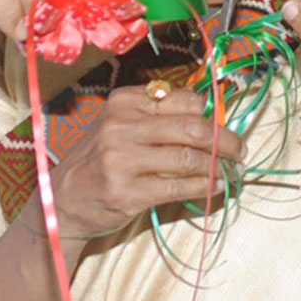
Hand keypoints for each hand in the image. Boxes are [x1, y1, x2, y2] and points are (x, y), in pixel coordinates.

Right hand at [45, 83, 242, 242]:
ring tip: (231, 171)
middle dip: (225, 140)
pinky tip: (216, 188)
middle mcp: (121, 125)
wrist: (60, 201)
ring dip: (219, 166)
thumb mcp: (119, 126)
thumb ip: (157, 117)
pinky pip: (179, 187)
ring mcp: (122, 159)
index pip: (184, 99)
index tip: (224, 125)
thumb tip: (210, 113)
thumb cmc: (98, 161)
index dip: (211, 113)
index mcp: (124, 102)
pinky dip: (205, 187)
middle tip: (240, 150)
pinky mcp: (128, 192)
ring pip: (189, 158)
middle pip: (192, 126)